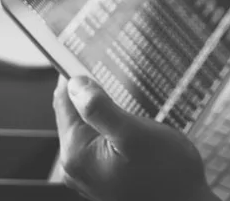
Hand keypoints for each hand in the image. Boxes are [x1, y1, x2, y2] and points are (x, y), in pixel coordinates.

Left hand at [54, 76, 211, 200]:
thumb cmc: (166, 173)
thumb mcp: (135, 134)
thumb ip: (100, 109)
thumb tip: (75, 83)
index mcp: (77, 153)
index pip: (63, 102)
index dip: (74, 75)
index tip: (87, 52)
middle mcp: (76, 166)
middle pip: (75, 115)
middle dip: (92, 92)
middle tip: (114, 69)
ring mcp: (90, 175)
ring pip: (90, 128)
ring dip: (105, 109)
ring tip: (127, 92)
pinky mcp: (106, 178)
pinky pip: (101, 142)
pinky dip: (112, 126)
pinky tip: (133, 120)